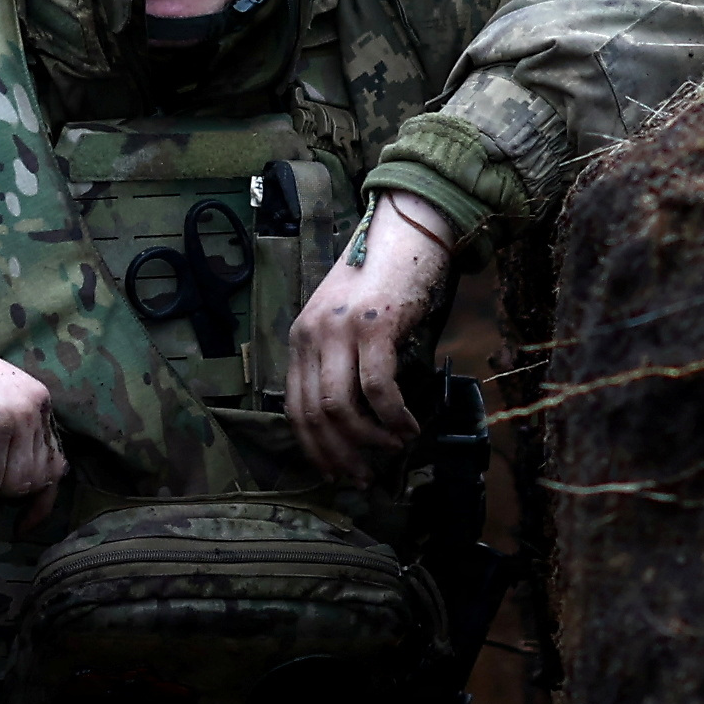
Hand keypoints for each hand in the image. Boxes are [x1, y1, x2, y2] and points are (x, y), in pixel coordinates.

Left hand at [282, 192, 457, 480]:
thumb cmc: (383, 277)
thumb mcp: (346, 318)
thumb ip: (340, 358)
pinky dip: (394, 417)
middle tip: (364, 476)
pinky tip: (409, 427)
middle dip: (340, 454)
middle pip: (315, 414)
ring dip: (370, 439)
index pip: (294, 407)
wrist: (406, 228)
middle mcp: (312, 334)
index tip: (336, 471)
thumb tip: (356, 417)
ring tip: (393, 449)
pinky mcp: (373, 325)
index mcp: (301, 336)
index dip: (315, 447)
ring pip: (342, 408)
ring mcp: (340, 330)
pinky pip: (378, 389)